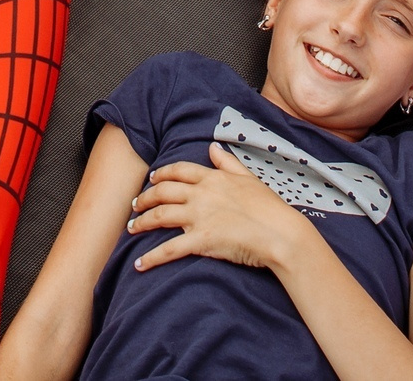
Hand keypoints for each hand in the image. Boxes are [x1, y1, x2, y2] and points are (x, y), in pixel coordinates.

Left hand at [126, 143, 311, 274]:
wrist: (281, 233)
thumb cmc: (270, 208)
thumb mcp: (249, 178)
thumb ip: (228, 163)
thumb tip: (214, 147)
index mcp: (213, 178)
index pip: (179, 171)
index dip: (161, 174)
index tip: (151, 179)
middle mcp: (201, 194)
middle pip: (163, 192)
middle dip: (144, 198)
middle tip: (134, 205)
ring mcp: (199, 217)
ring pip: (160, 216)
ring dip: (141, 223)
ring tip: (131, 228)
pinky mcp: (200, 241)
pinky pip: (169, 250)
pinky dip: (151, 258)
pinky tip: (139, 264)